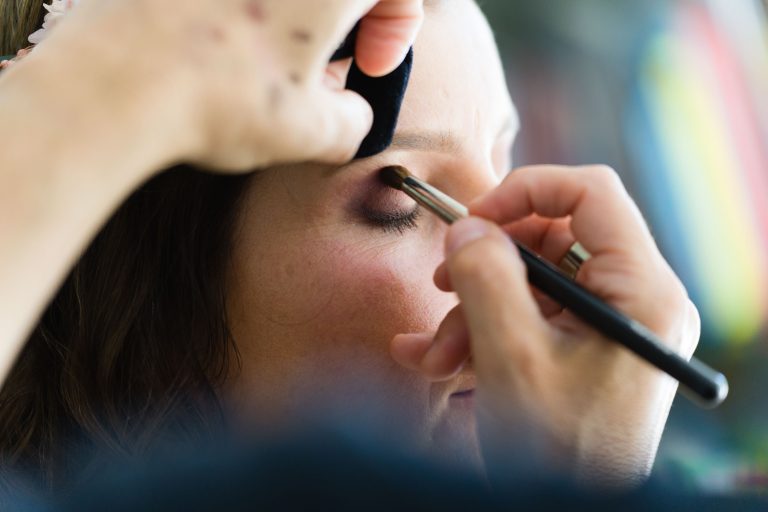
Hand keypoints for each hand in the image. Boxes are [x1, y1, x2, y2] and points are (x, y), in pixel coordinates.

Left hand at [27, 0, 422, 171]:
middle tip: (327, 63)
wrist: (116, 83)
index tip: (370, 67)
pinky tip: (226, 48)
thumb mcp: (311, 132)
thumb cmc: (218, 96)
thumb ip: (354, 122)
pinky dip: (245, 11)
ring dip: (294, 15)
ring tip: (273, 62)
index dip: (397, 28)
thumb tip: (351, 117)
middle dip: (345, 18)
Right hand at [391, 165, 700, 485]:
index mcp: (642, 293)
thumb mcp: (511, 358)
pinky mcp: (582, 350)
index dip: (525, 191)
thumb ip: (486, 279)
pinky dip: (481, 332)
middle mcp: (634, 302)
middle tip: (441, 284)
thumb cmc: (556, 452)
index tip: (473, 219)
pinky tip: (435, 363)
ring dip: (472, 311)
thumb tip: (465, 227)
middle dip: (487, 264)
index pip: (591, 193)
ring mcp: (608, 327)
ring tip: (435, 357)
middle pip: (553, 238)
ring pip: (530, 282)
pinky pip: (528, 317)